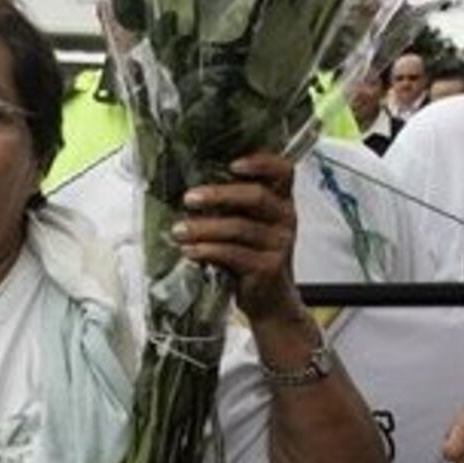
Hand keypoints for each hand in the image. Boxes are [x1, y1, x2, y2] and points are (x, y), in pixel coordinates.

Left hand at [172, 153, 302, 323]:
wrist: (269, 300)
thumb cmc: (250, 255)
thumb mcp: (245, 225)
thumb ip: (229, 206)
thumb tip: (187, 190)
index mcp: (280, 200)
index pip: (283, 170)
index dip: (261, 162)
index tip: (232, 164)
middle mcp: (285, 217)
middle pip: (256, 196)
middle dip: (218, 194)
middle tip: (188, 198)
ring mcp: (280, 243)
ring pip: (239, 227)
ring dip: (203, 227)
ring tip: (178, 231)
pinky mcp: (269, 267)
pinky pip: (233, 254)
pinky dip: (206, 250)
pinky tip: (189, 250)